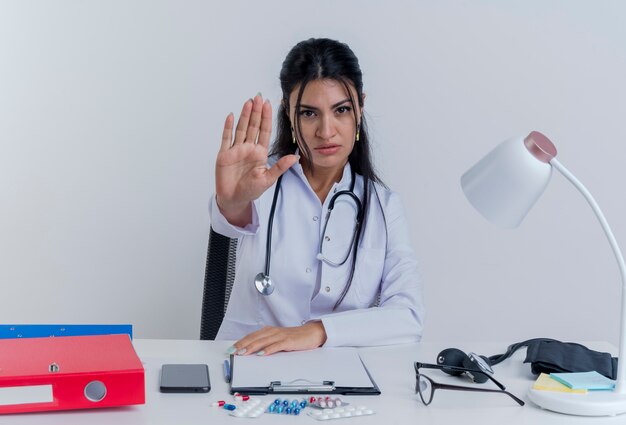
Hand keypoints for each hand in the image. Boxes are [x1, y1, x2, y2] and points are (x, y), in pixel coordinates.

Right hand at [216, 94, 297, 225]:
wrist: (234, 199)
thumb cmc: (251, 190)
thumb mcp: (268, 179)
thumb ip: (280, 167)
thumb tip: (295, 157)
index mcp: (260, 153)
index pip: (264, 131)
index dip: (266, 118)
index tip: (269, 105)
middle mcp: (248, 148)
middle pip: (253, 126)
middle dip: (256, 112)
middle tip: (259, 97)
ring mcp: (236, 150)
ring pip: (241, 129)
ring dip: (244, 116)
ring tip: (248, 102)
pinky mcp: (224, 154)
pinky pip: (226, 138)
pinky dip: (228, 127)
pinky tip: (232, 116)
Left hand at [230, 322, 327, 355]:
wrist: (312, 333)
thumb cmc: (295, 337)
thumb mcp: (278, 340)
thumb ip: (267, 344)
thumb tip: (253, 352)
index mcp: (269, 331)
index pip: (252, 336)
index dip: (241, 342)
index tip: (231, 349)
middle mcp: (273, 331)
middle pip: (255, 338)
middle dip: (242, 345)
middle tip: (233, 351)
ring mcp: (281, 336)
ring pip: (263, 341)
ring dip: (252, 347)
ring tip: (243, 353)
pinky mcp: (288, 341)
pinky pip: (277, 345)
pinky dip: (268, 349)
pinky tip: (262, 354)